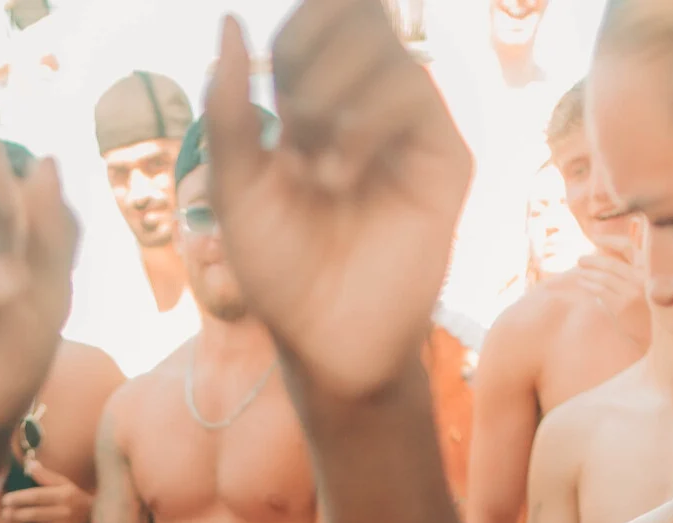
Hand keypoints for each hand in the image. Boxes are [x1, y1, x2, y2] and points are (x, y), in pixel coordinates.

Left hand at [0, 457, 91, 522]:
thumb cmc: (76, 500)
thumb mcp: (65, 485)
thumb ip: (46, 476)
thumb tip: (30, 464)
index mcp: (64, 495)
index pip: (34, 497)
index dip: (17, 499)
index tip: (5, 500)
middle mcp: (65, 513)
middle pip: (32, 515)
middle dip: (14, 515)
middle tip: (5, 514)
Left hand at [203, 0, 471, 401]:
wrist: (327, 339)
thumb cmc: (282, 274)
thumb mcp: (238, 190)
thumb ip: (229, 112)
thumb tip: (229, 20)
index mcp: (319, 103)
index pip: (320, 16)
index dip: (296, 37)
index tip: (279, 113)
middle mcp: (369, 104)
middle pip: (356, 9)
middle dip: (308, 53)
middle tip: (296, 124)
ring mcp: (411, 127)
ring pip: (383, 42)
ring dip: (332, 95)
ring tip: (320, 170)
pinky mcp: (443, 156)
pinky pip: (410, 89)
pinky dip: (365, 121)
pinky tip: (342, 177)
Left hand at [576, 246, 650, 348]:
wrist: (652, 336)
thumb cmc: (645, 309)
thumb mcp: (643, 284)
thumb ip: (629, 269)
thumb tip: (604, 256)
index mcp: (649, 268)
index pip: (629, 246)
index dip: (611, 240)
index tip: (595, 238)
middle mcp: (644, 277)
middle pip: (612, 262)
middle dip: (593, 260)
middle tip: (580, 259)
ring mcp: (634, 291)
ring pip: (604, 276)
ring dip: (588, 273)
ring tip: (578, 271)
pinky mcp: (624, 305)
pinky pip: (601, 290)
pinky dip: (589, 284)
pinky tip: (582, 283)